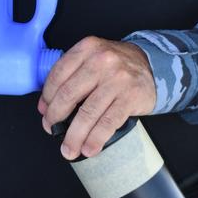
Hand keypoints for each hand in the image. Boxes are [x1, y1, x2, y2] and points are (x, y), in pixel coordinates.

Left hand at [37, 37, 156, 159]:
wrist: (152, 67)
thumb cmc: (116, 66)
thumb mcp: (93, 58)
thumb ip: (71, 75)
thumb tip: (47, 106)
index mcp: (87, 48)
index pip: (58, 74)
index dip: (47, 97)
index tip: (45, 112)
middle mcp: (102, 60)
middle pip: (69, 95)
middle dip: (56, 117)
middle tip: (51, 130)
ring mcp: (118, 79)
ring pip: (88, 113)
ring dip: (74, 136)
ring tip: (69, 149)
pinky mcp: (130, 97)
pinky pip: (108, 122)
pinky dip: (95, 139)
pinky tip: (89, 148)